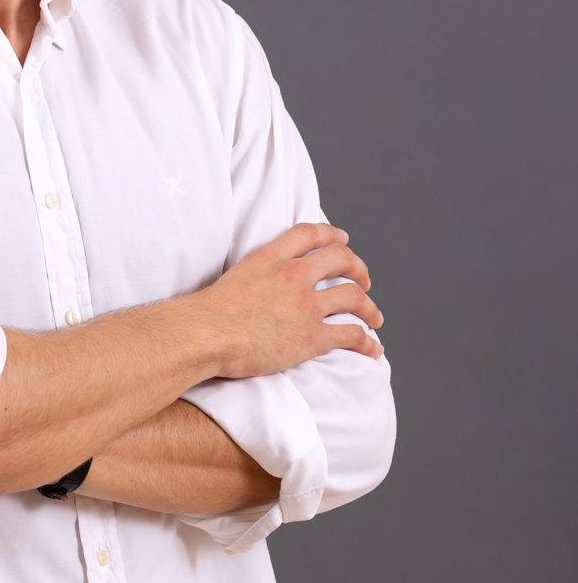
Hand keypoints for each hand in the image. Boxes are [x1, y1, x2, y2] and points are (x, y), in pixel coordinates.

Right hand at [200, 222, 384, 378]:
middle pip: (340, 259)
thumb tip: (256, 284)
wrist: (208, 333)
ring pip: (353, 297)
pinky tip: (373, 349)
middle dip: (357, 268)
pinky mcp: (312, 336)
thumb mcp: (233, 276)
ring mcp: (305, 305)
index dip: (331, 233)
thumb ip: (254, 273)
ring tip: (374, 315)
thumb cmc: (209, 311)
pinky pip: (352, 335)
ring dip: (369, 307)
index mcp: (270, 257)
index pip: (309, 233)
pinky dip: (368, 343)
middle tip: (363, 279)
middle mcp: (292, 275)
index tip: (342, 239)